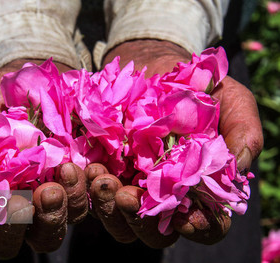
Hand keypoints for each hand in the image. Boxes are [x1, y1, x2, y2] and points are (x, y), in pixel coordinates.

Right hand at [0, 59, 87, 258]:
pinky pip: (80, 205)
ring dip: (52, 214)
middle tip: (22, 202)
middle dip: (14, 227)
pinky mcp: (70, 188)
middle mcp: (6, 208)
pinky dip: (81, 192)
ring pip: (47, 233)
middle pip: (6, 243)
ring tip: (56, 182)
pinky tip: (80, 169)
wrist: (22, 79)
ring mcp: (40, 202)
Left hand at [86, 40, 262, 246]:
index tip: (185, 219)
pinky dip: (86, 188)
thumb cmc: (195, 85)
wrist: (152, 67)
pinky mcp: (107, 172)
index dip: (200, 228)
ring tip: (101, 176)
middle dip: (141, 221)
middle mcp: (165, 194)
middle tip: (127, 194)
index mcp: (200, 186)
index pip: (206, 224)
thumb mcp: (228, 99)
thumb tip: (240, 166)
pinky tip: (86, 167)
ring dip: (109, 206)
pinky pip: (92, 195)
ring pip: (120, 220)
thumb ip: (242, 130)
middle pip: (156, 232)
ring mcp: (132, 186)